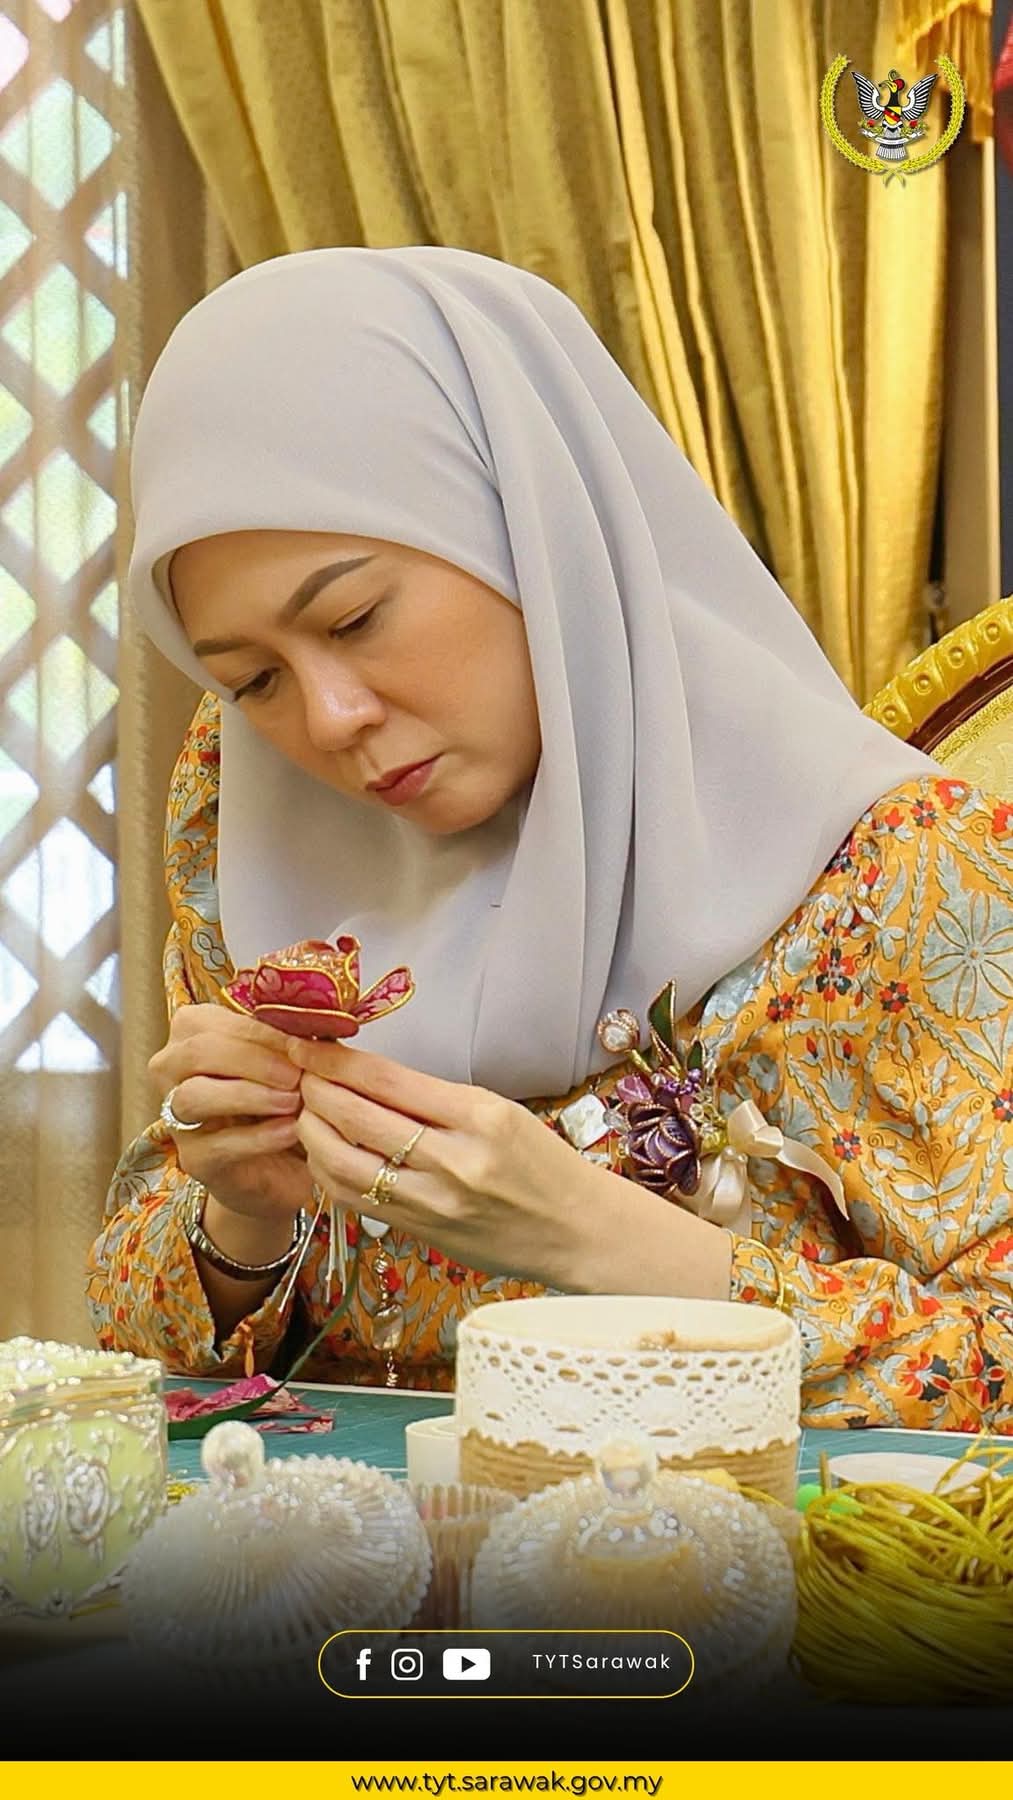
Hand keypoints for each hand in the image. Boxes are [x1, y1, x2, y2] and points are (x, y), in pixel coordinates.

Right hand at [148, 1004, 310, 1222]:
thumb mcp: (283, 1060)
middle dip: (253, 1060)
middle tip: (295, 1074)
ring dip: (250, 1095)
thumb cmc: (278, 1097)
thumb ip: (285, 1039)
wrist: (280, 1162)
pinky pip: (219, 1144)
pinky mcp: (194, 1159)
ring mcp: (177, 1118)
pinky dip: (260, 1136)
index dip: (259, 1032)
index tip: (299, 1044)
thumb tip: (308, 1022)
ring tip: (293, 1101)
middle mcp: (171, 1071)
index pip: (212, 1023)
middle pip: (198, 1052)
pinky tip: (291, 1130)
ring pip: (195, 1096)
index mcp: (190, 1035)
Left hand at [288, 1038, 619, 1288]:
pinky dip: (328, 1173)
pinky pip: (357, 1200)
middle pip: (356, 1117)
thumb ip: (436, 1098)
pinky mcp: (423, 1233)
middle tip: (297, 1071)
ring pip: (345, 1163)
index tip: (307, 1043)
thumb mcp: (501, 1112)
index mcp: (478, 1115)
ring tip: (303, 1111)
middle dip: (315, 1089)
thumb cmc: (544, 1164)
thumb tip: (367, 1078)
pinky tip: (321, 1154)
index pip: (386, 1080)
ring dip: (312, 1132)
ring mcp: (434, 1201)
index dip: (335, 1060)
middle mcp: (453, 1159)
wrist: (578, 1230)